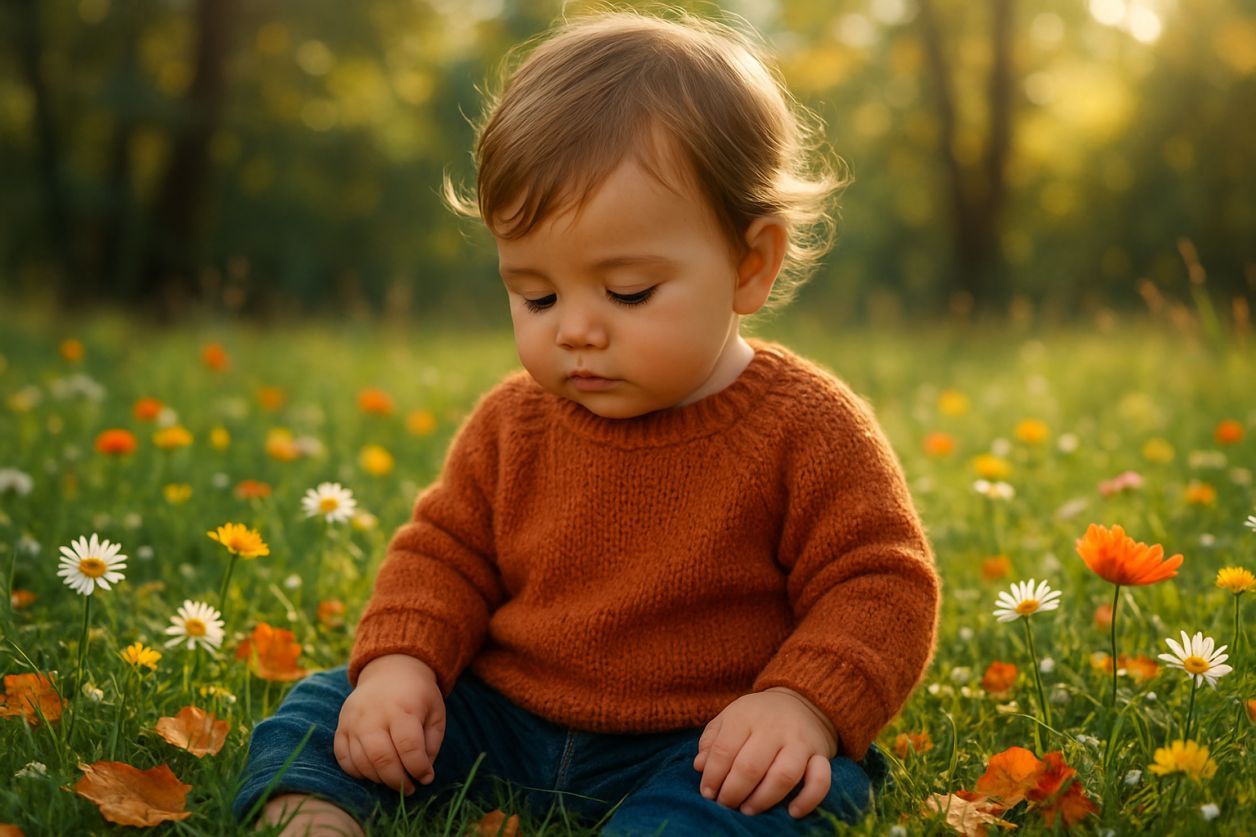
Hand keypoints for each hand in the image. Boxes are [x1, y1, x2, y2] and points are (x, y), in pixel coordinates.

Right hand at [334, 654, 444, 794]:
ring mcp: (353, 721)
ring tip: (395, 779)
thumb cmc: (418, 694)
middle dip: (398, 781)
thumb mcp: (436, 712)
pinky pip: (343, 758)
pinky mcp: (341, 727)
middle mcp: (374, 714)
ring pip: (362, 762)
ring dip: (380, 779)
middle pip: (382, 758)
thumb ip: (432, 742)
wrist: (389, 670)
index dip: (419, 768)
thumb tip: (423, 773)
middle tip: (410, 788)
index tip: (427, 777)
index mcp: (403, 708)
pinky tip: (374, 771)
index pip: (409, 747)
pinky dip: (358, 772)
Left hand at [692, 687, 837, 818]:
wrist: (801, 701)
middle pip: (750, 766)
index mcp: (745, 716)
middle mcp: (774, 728)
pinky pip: (821, 780)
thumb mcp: (729, 719)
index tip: (708, 793)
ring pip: (783, 775)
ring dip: (763, 799)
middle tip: (726, 804)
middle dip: (733, 792)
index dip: (712, 776)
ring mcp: (799, 741)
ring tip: (748, 809)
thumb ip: (711, 741)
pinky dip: (808, 799)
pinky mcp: (821, 755)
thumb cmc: (756, 717)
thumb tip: (699, 766)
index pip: (724, 750)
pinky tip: (792, 812)